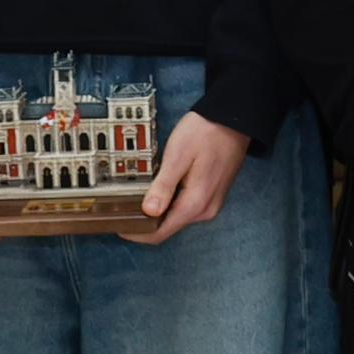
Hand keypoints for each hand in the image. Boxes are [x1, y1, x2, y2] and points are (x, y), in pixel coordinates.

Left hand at [133, 112, 251, 243]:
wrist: (234, 120)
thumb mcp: (178, 156)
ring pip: (176, 218)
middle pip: (168, 228)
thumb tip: (148, 211)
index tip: (119, 226)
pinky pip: (186, 208)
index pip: (160, 233)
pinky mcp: (211, 196)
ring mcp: (210, 204)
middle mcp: (205, 210)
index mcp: (195, 203)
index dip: (137, 233)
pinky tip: (161, 189)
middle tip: (123, 207)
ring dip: (158, 212)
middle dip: (145, 222)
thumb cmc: (206, 132)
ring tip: (139, 196)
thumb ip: (163, 186)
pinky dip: (170, 204)